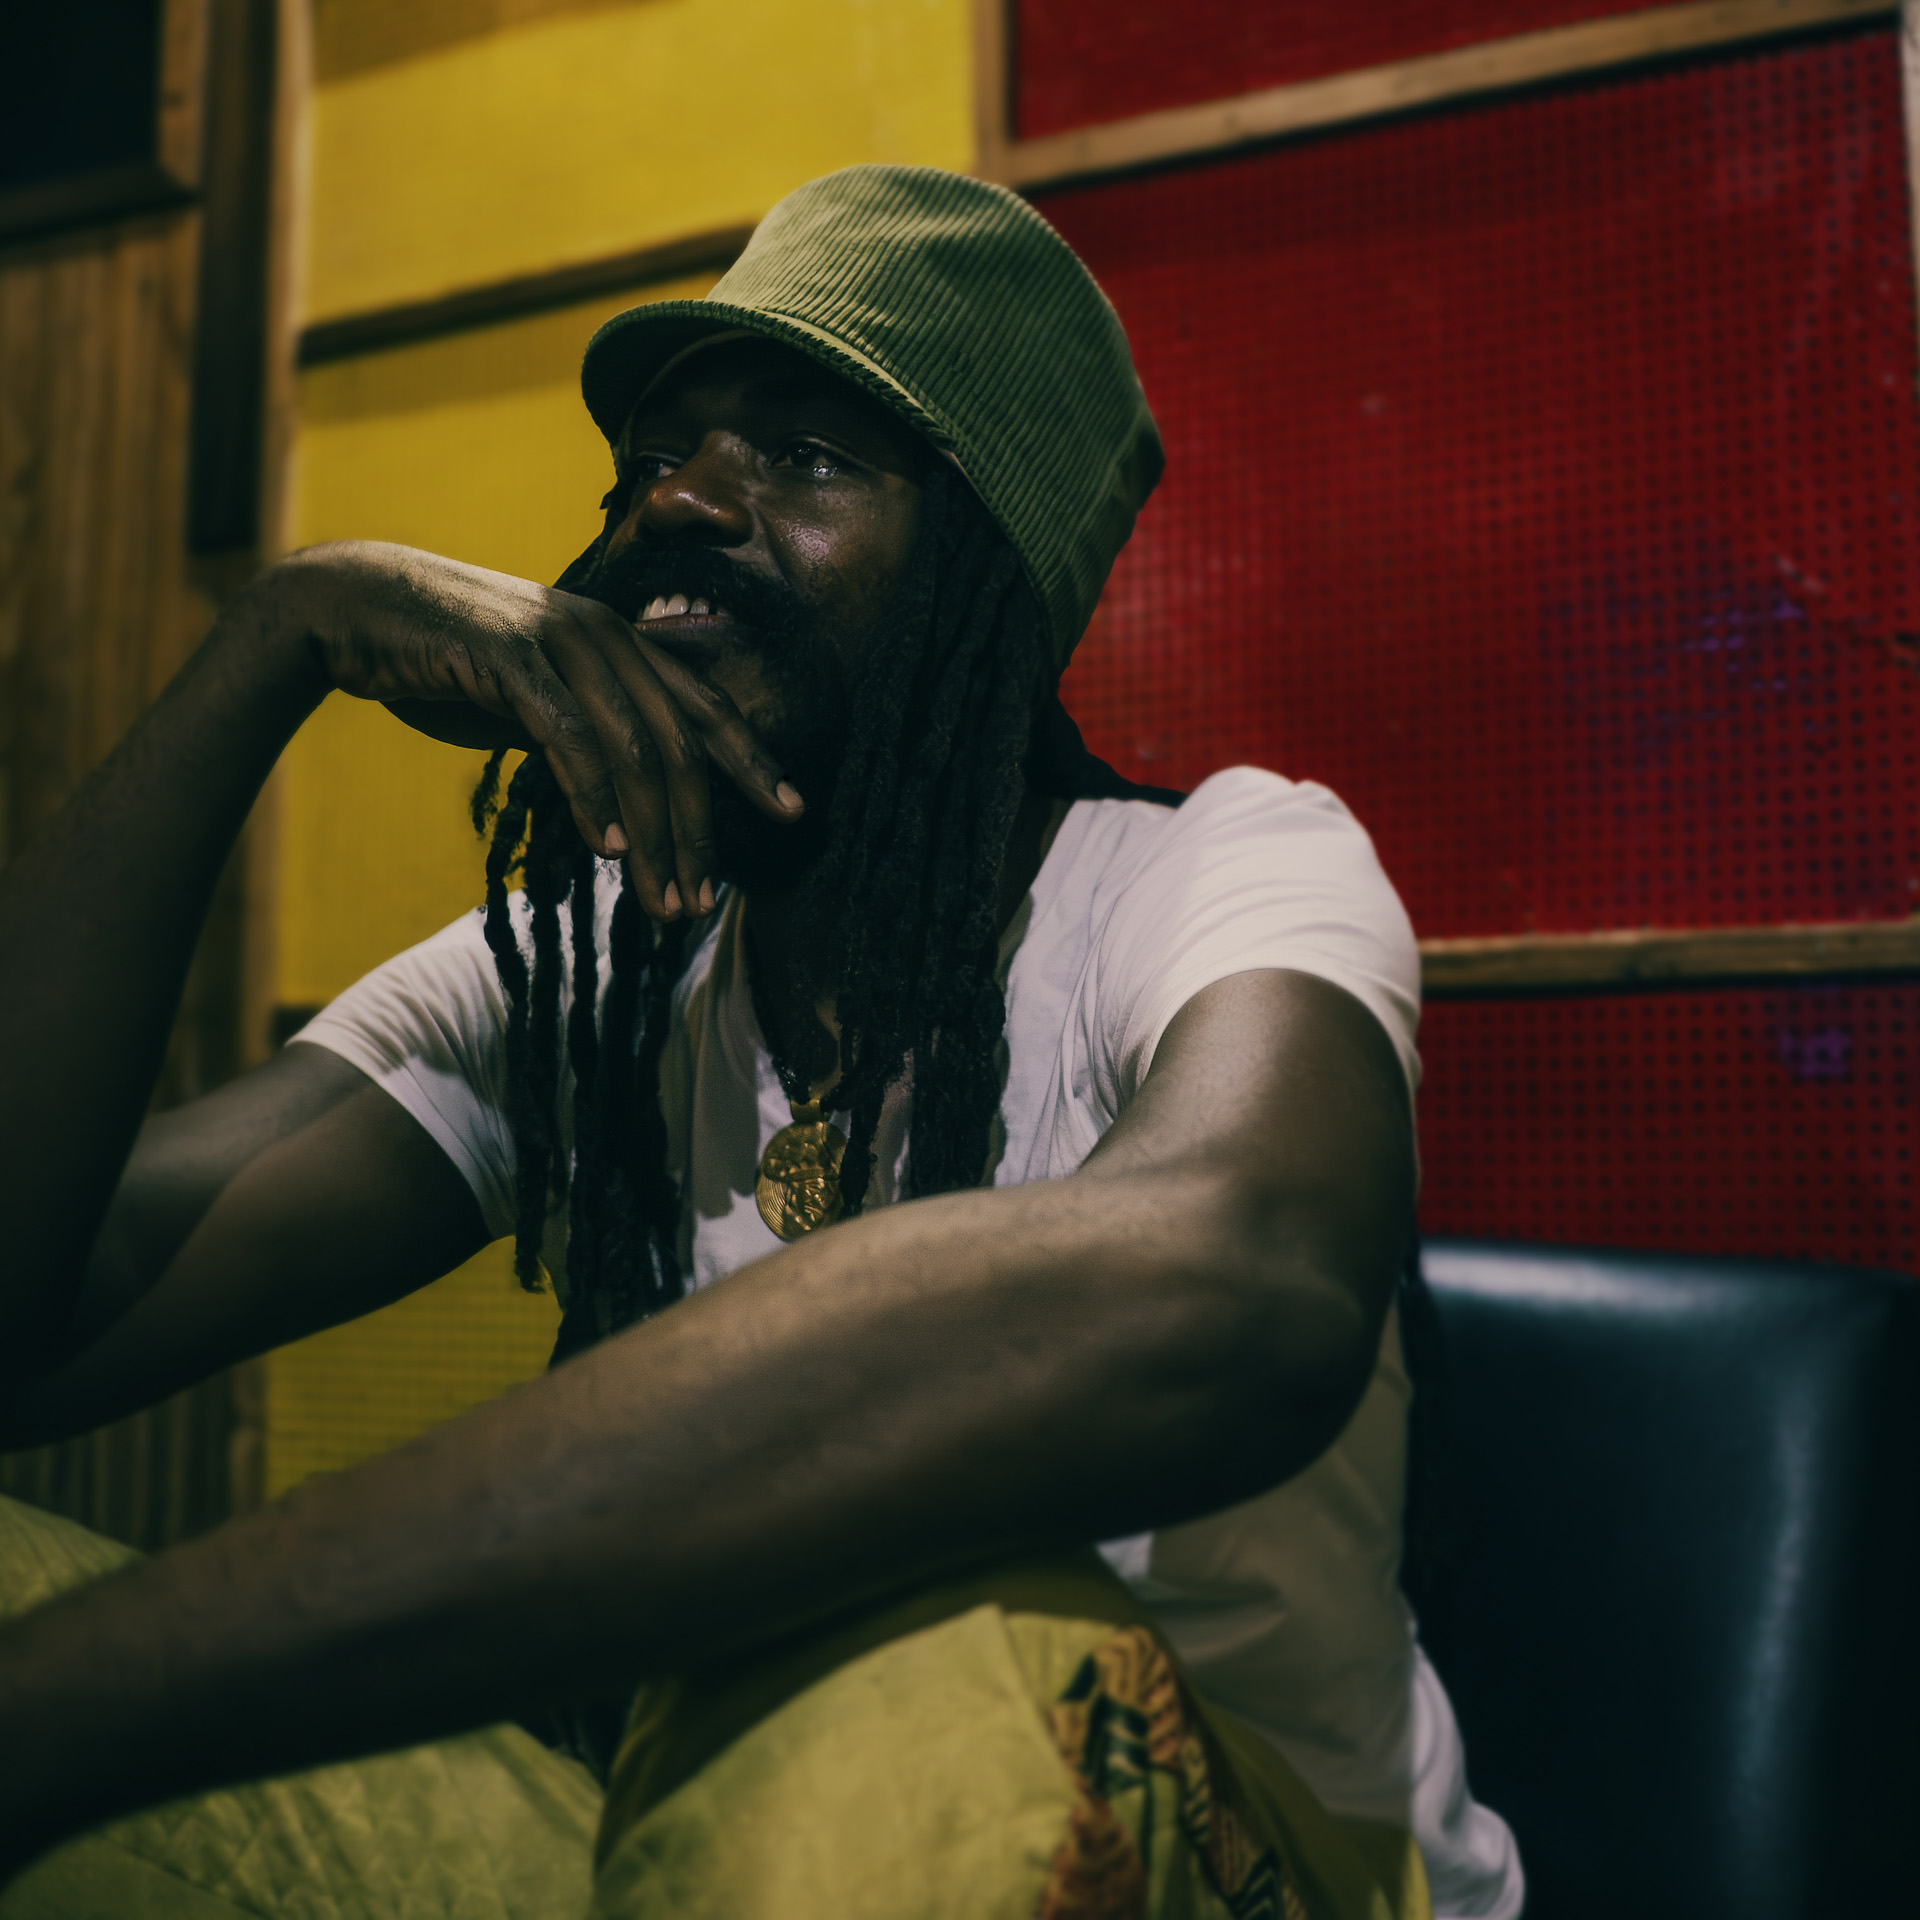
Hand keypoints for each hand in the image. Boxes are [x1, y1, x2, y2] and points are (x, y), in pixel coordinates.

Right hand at [271, 539, 801, 918]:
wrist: (353, 609)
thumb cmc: (447, 662)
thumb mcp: (535, 701)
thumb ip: (587, 735)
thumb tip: (629, 801)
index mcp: (621, 642)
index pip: (705, 707)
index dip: (753, 761)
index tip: (795, 812)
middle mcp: (604, 635)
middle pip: (679, 742)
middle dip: (698, 830)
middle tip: (702, 901)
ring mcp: (560, 640)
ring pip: (634, 749)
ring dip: (652, 835)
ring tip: (663, 899)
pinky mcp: (509, 654)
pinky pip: (568, 735)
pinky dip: (593, 795)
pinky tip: (608, 850)